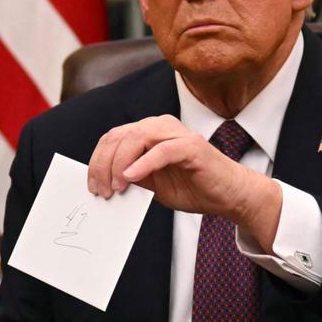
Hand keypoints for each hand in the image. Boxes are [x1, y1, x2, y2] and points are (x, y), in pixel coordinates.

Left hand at [87, 115, 281, 250]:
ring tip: (116, 186)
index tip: (92, 186)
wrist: (228, 195)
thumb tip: (105, 181)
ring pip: (136, 138)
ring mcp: (177, 133)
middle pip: (120, 136)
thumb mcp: (153, 184)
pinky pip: (161, 150)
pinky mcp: (191, 146)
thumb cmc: (193, 187)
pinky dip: (143, 163)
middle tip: (101, 190)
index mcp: (149, 131)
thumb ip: (132, 176)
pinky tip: (131, 178)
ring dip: (120, 164)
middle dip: (103, 164)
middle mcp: (161, 126)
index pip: (113, 138)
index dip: (97, 160)